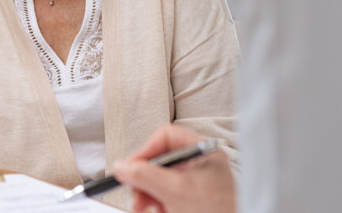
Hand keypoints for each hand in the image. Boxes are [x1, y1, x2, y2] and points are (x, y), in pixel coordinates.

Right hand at [112, 124, 235, 212]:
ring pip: (161, 181)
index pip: (166, 137)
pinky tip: (160, 211)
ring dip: (148, 195)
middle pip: (160, 161)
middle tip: (135, 194)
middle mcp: (200, 164)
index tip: (130, 169)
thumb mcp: (175, 190)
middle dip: (143, 179)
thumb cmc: (219, 211)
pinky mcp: (194, 200)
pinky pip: (168, 196)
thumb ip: (145, 175)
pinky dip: (159, 204)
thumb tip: (122, 166)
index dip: (145, 151)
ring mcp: (197, 183)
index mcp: (203, 151)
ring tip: (144, 208)